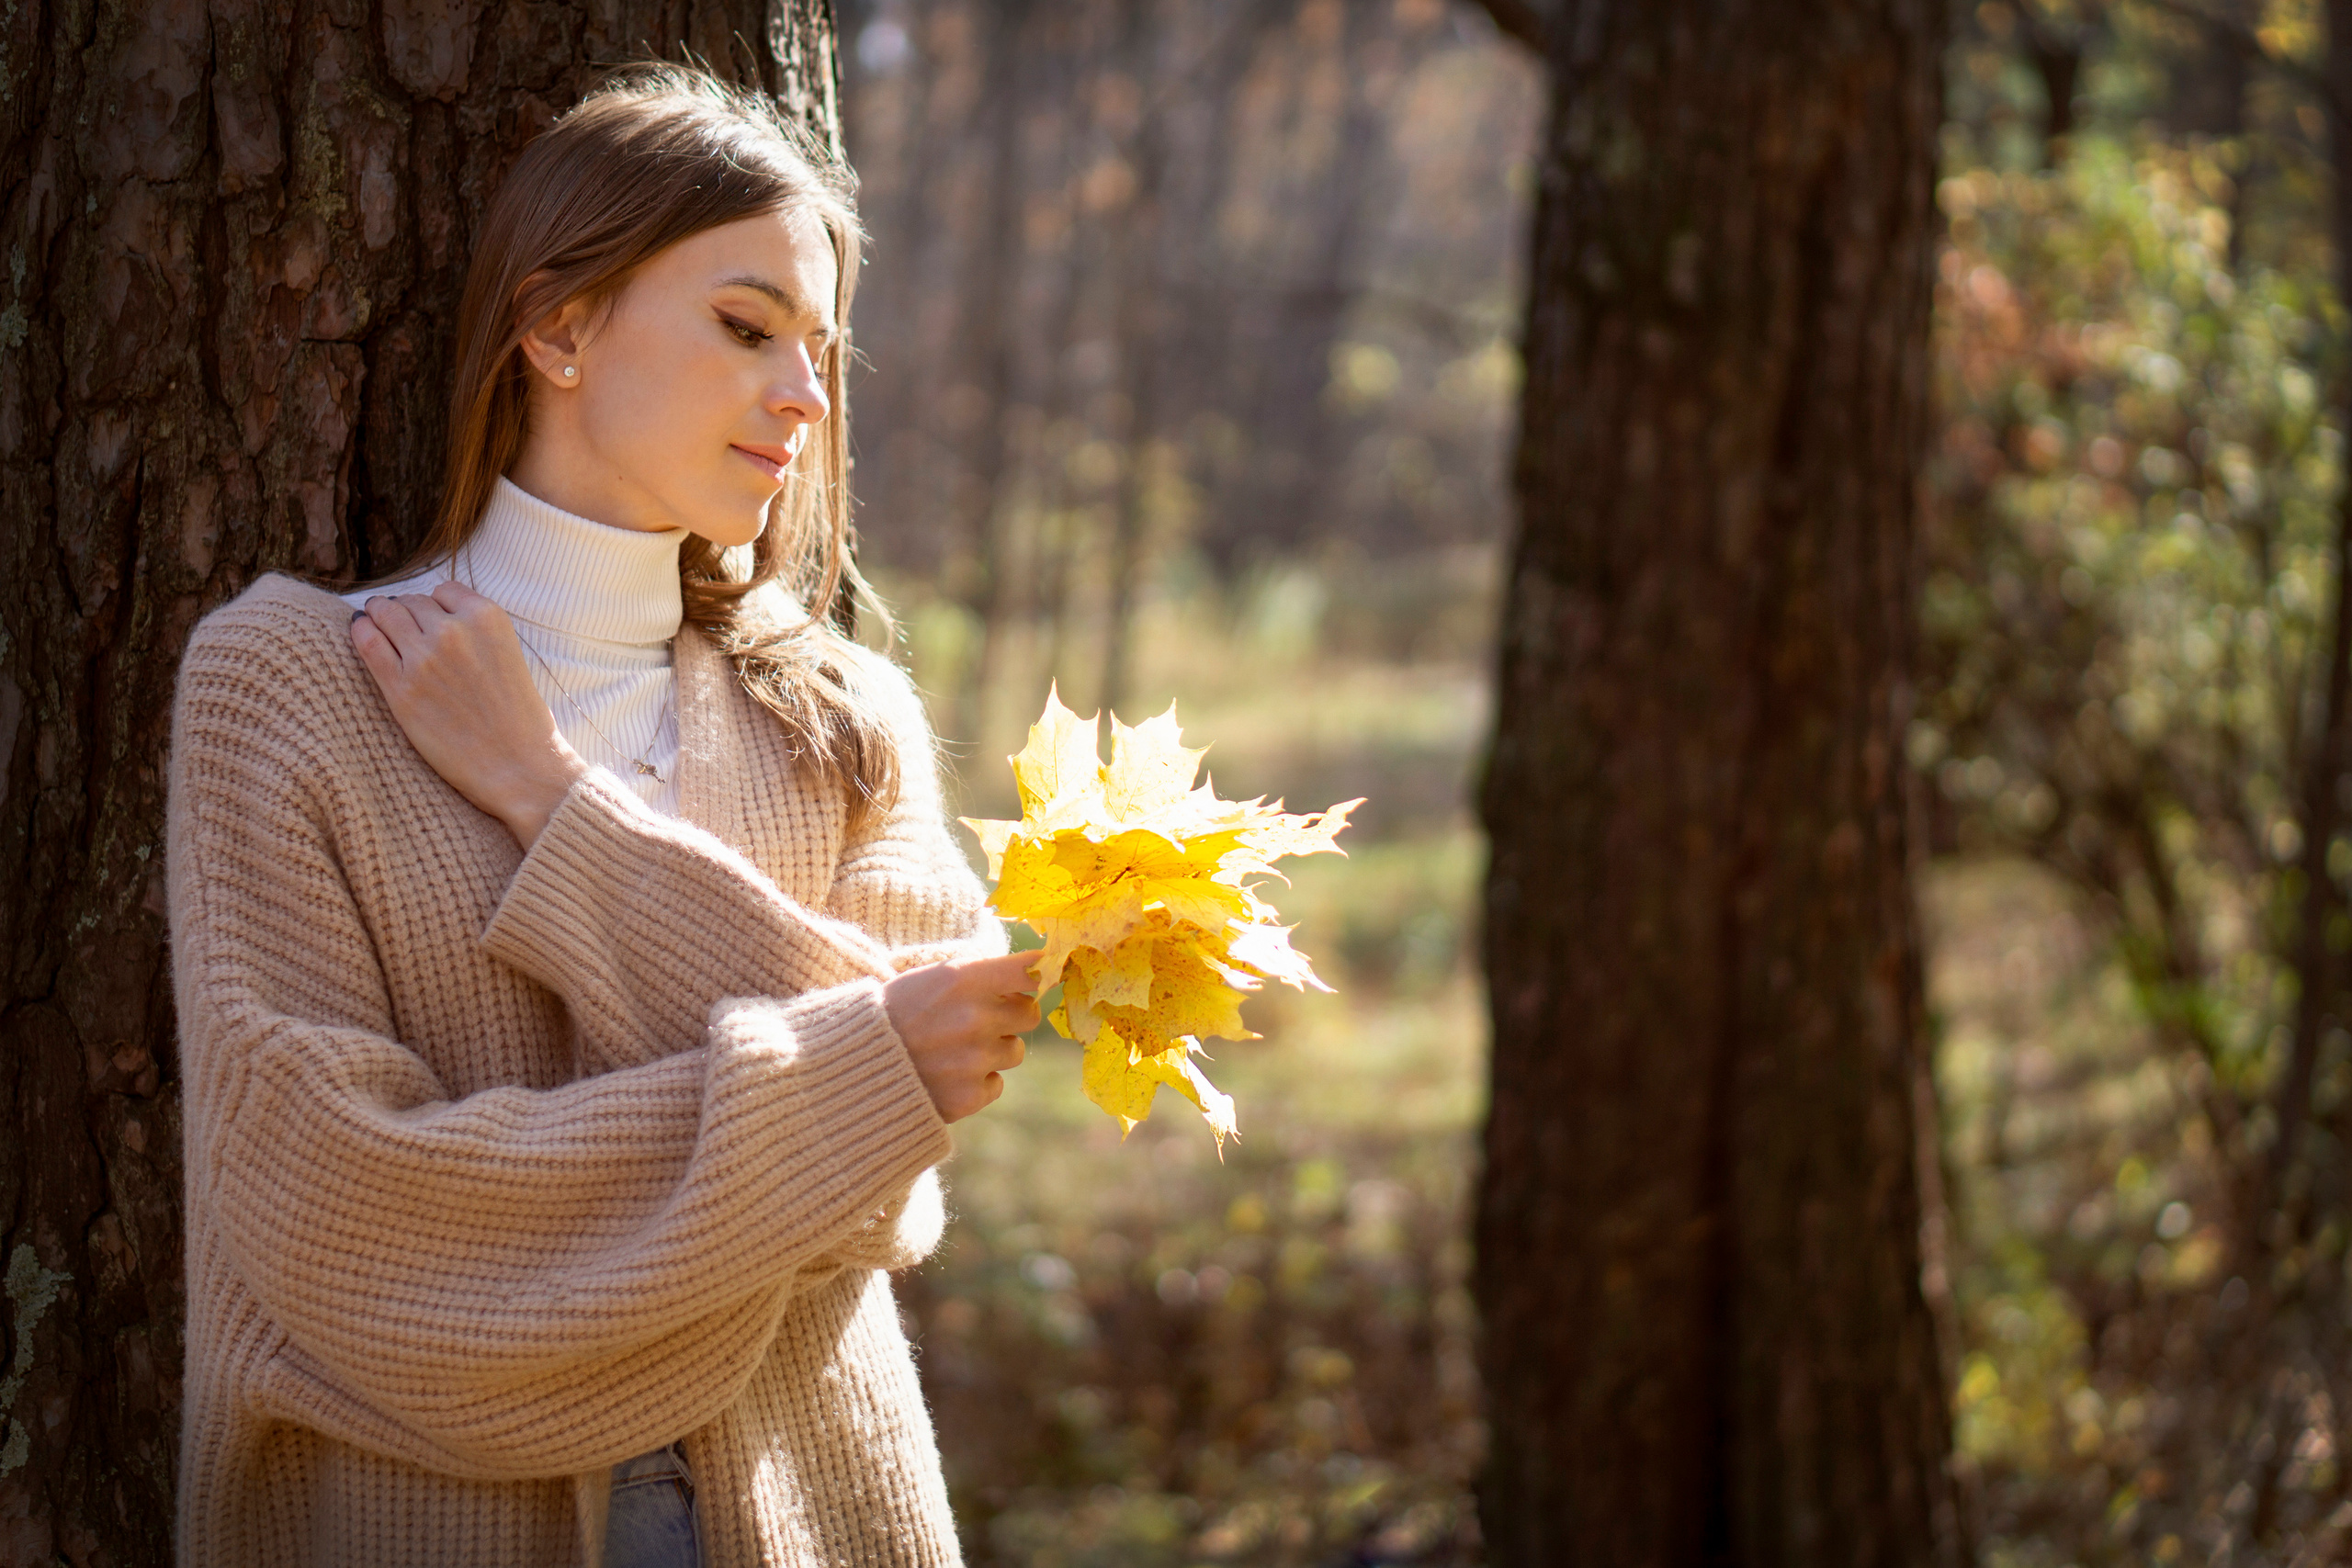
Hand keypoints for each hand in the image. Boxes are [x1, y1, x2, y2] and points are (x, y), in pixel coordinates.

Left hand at [349, 581, 588, 848]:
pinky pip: (367, 643)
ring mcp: (424, 658)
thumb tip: (434, 618)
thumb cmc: (520, 717)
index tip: (433, 619)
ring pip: (385, 613)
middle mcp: (454, 630)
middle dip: (406, 609)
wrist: (519, 765)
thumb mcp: (509, 654)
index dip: (436, 605)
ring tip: (375, 620)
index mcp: (487, 618)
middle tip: (399, 621)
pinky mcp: (400, 688)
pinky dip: (360, 631)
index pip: (444, 591)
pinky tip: (360, 631)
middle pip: (412, 601)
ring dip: (379, 614)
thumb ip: (476, 631)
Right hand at [883, 952, 1040, 1122]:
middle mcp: (974, 1018)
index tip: (1027, 980)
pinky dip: (977, 1082)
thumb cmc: (895, 1013)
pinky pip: (996, 1084)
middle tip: (980, 1019)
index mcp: (962, 979)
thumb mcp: (931, 977)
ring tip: (954, 1049)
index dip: (1032, 976)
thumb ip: (980, 972)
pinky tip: (947, 1075)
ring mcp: (974, 1060)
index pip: (1028, 970)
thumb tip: (1036, 963)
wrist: (852, 1067)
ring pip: (1014, 1051)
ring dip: (992, 1050)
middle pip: (1030, 1014)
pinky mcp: (969, 1096)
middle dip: (1011, 1016)